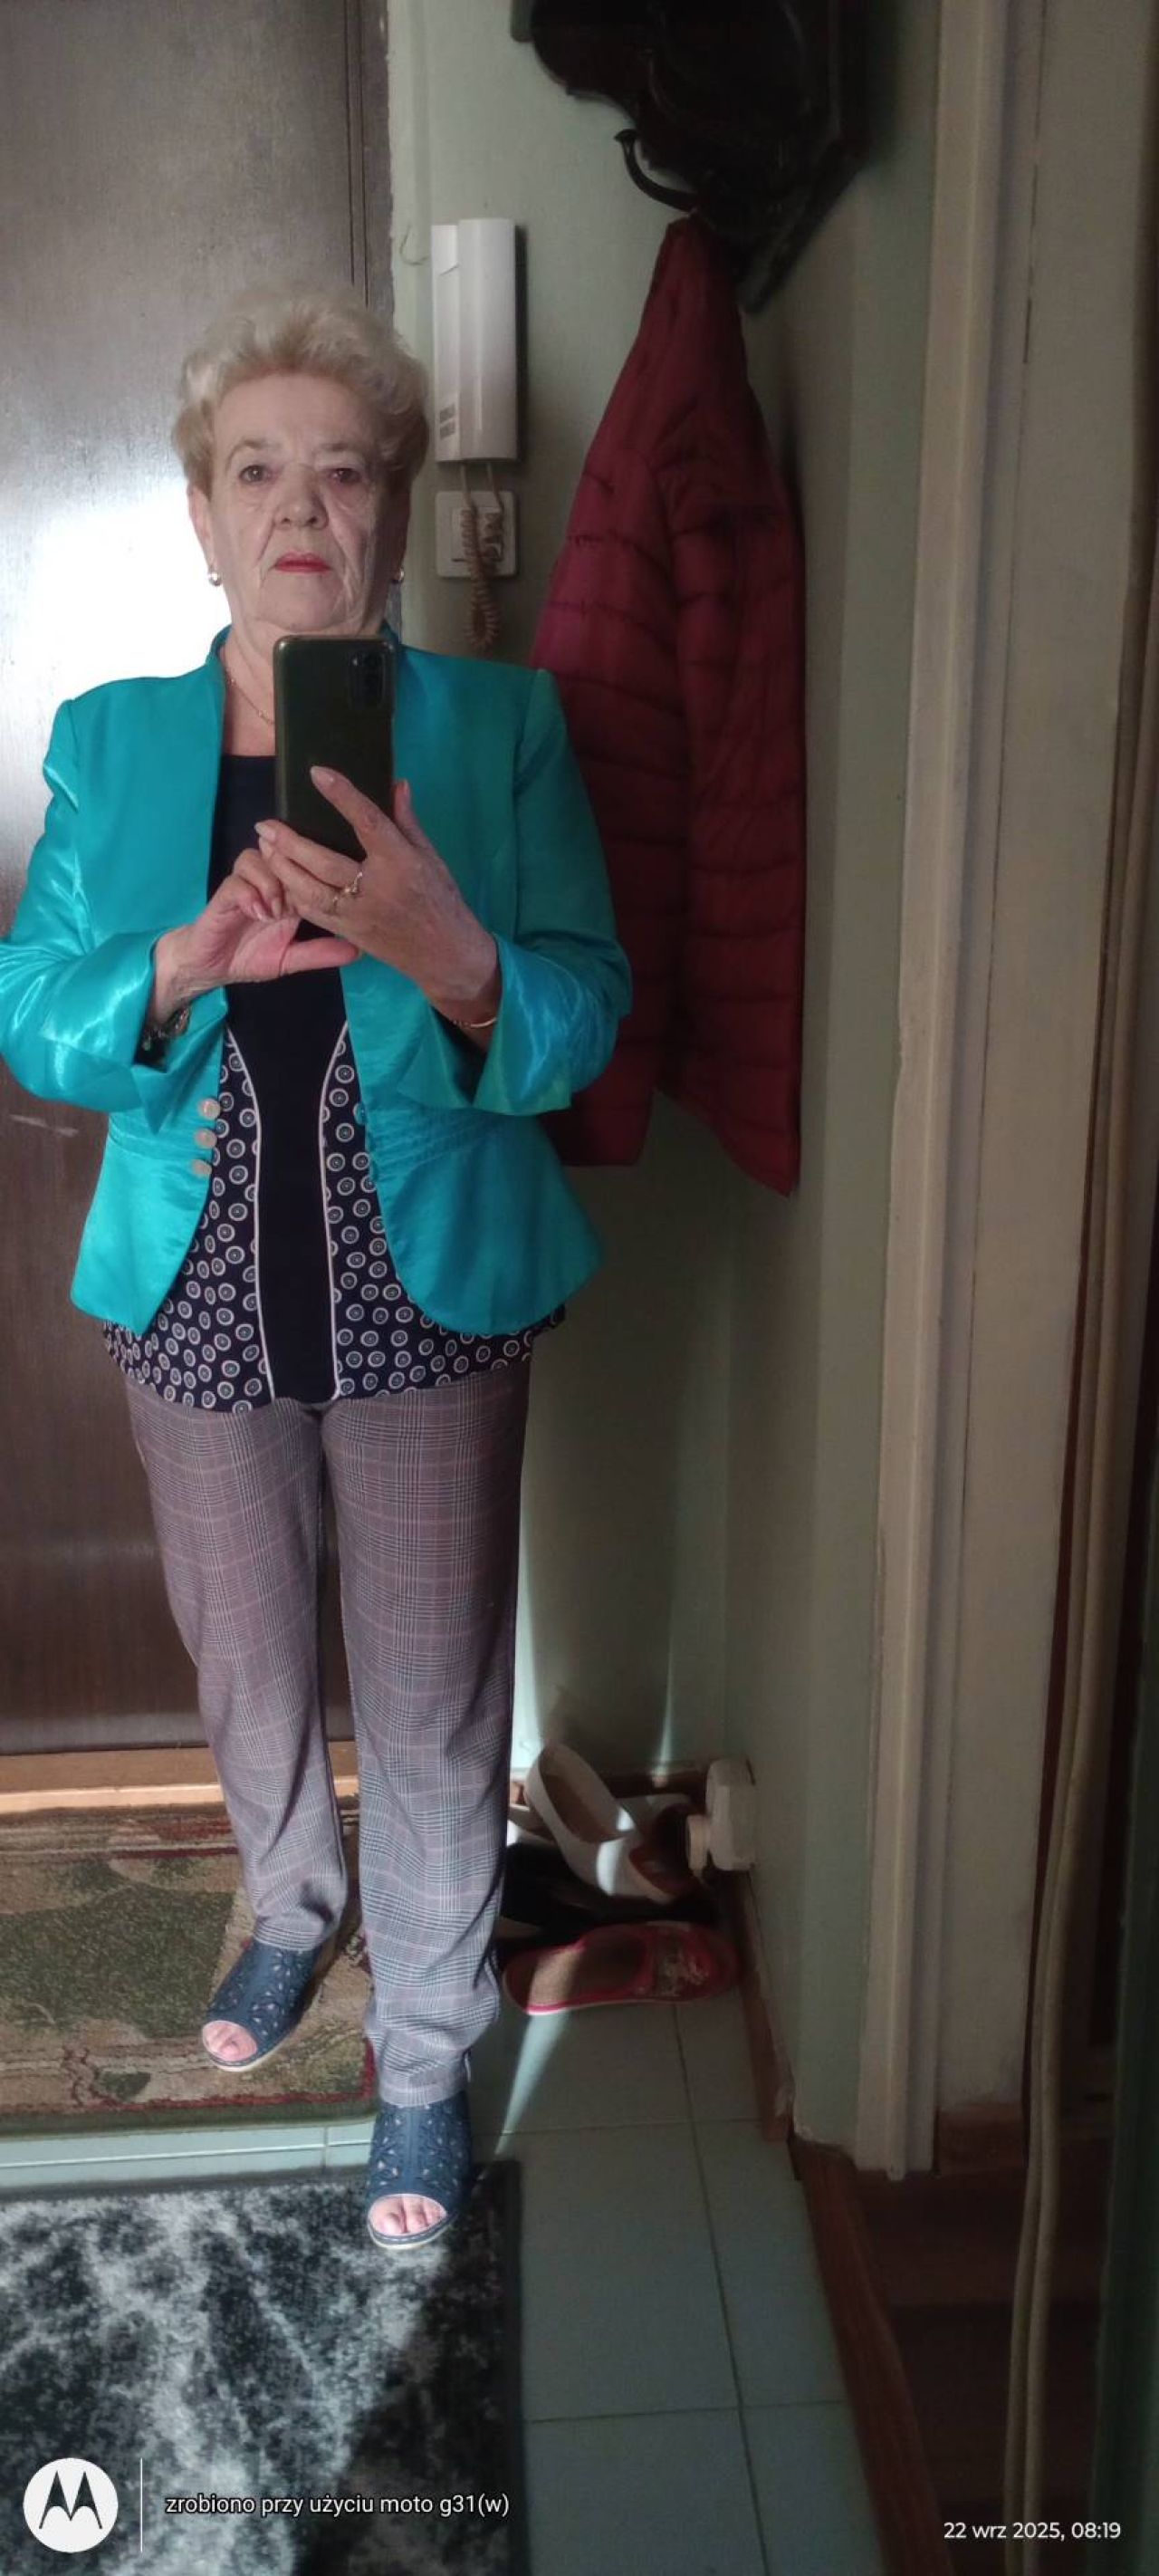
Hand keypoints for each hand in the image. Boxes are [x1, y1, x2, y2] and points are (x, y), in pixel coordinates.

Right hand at [155, 859, 359, 1013]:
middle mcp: (268, 882)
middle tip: (300, 900)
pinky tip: (259, 914)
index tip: (330, 890)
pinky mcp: (224, 895)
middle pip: (283, 852)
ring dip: (271, 881)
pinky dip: (250, 895)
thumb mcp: (292, 959)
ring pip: (259, 857)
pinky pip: (237, 881)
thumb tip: (359, 953)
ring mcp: (245, 886)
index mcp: (288, 893)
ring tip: (276, 912)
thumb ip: (320, 953)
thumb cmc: (250, 957)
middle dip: (294, 869)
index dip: (317, 872)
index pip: (306, 866)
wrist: (210, 966)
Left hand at [252, 769, 498, 1006]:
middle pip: (324, 860)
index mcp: (400, 862)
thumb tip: (396, 783)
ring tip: (265, 850)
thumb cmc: (440, 900)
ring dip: (283, 868)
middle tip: (265, 825)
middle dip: (290, 842)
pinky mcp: (349, 933)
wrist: (445, 954)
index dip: (341, 795)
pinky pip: (314, 913)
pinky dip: (294, 895)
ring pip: (311, 890)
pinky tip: (282, 879)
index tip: (317, 773)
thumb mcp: (431, 857)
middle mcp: (376, 887)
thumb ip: (407, 821)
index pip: (366, 820)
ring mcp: (359, 913)